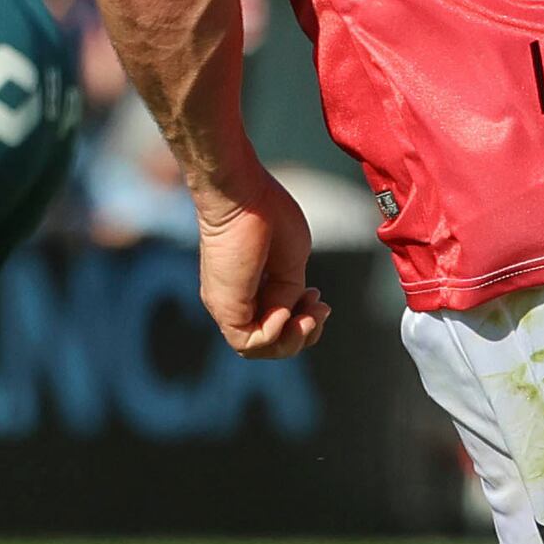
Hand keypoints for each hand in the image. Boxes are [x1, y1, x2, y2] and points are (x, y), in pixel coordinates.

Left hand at [196, 171, 330, 358]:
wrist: (243, 195)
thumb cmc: (267, 214)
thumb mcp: (293, 262)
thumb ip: (292, 292)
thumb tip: (290, 313)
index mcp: (254, 289)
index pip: (279, 325)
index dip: (305, 320)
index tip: (317, 295)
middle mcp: (238, 301)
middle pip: (272, 342)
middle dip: (304, 333)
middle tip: (319, 308)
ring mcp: (228, 305)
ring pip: (259, 348)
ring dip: (292, 339)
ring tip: (309, 316)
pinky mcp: (224, 306)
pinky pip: (247, 341)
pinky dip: (274, 334)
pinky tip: (286, 311)